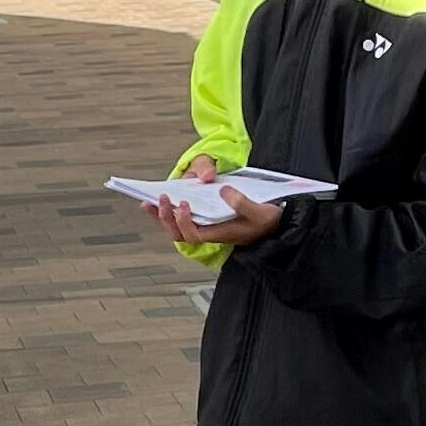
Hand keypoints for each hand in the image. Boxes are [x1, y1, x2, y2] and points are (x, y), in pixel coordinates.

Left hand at [144, 156, 285, 247]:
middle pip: (180, 235)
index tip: (184, 203)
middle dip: (167, 219)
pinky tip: (160, 204)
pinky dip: (168, 214)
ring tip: (150, 203)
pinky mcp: (207, 221)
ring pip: (178, 230)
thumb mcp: (259, 211)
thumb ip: (241, 202)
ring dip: (162, 217)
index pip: (193, 235)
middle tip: (162, 199)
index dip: (183, 222)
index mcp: (221, 233)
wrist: (275, 224)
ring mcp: (208, 228)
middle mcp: (211, 233)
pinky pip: (182, 222)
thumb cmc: (267, 220)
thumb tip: (222, 190)